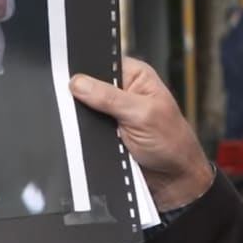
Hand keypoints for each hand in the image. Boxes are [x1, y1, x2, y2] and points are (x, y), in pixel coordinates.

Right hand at [69, 57, 212, 209]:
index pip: (102, 62)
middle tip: (81, 107)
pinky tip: (86, 137)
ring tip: (90, 126)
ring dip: (83, 118)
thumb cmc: (172, 143)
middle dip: (82, 96)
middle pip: (89, 86)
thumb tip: (78, 82)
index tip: (69, 78)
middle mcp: (123, 91)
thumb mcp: (142, 114)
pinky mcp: (105, 133)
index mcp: (136, 76)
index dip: (86, 69)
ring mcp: (112, 113)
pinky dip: (83, 134)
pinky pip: (85, 129)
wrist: (173, 179)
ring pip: (84, 109)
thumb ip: (109, 97)